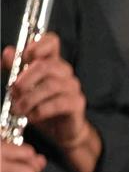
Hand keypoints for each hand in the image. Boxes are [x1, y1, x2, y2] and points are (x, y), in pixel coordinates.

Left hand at [3, 34, 100, 171]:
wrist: (60, 130)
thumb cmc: (42, 105)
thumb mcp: (24, 86)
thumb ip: (15, 68)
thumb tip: (8, 53)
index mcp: (52, 62)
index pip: (51, 41)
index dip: (37, 45)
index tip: (24, 57)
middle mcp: (65, 72)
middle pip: (46, 65)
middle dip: (25, 79)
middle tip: (13, 91)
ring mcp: (73, 87)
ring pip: (50, 86)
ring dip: (30, 99)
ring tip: (18, 109)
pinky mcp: (77, 103)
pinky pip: (57, 104)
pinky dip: (40, 111)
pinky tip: (32, 116)